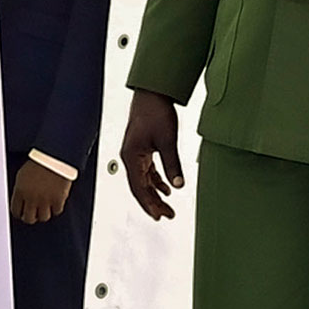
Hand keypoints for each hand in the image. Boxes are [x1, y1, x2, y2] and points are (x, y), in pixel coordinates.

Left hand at [11, 159, 73, 224]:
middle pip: (28, 218)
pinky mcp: (58, 199)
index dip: (19, 213)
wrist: (55, 156)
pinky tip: (55, 204)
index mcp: (20, 191)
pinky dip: (56, 209)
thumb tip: (20, 201)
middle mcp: (31, 198)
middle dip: (30, 217)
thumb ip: (20, 189)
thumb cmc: (39, 162)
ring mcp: (45, 200)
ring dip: (43, 214)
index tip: (22, 213)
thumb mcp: (22, 175)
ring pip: (43, 217)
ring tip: (44, 210)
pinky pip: (57, 211)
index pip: (16, 211)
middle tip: (33, 215)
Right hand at [118, 91, 185, 220]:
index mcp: (131, 157)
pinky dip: (155, 181)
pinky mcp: (141, 148)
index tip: (159, 216)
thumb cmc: (156, 112)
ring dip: (154, 193)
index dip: (149, 204)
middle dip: (153, 203)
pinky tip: (166, 187)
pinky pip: (146, 171)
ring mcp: (135, 153)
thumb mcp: (168, 140)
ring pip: (143, 180)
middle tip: (167, 215)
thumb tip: (178, 185)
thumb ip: (172, 164)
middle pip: (140, 187)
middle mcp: (130, 157)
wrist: (152, 93)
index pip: (139, 188)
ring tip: (167, 206)